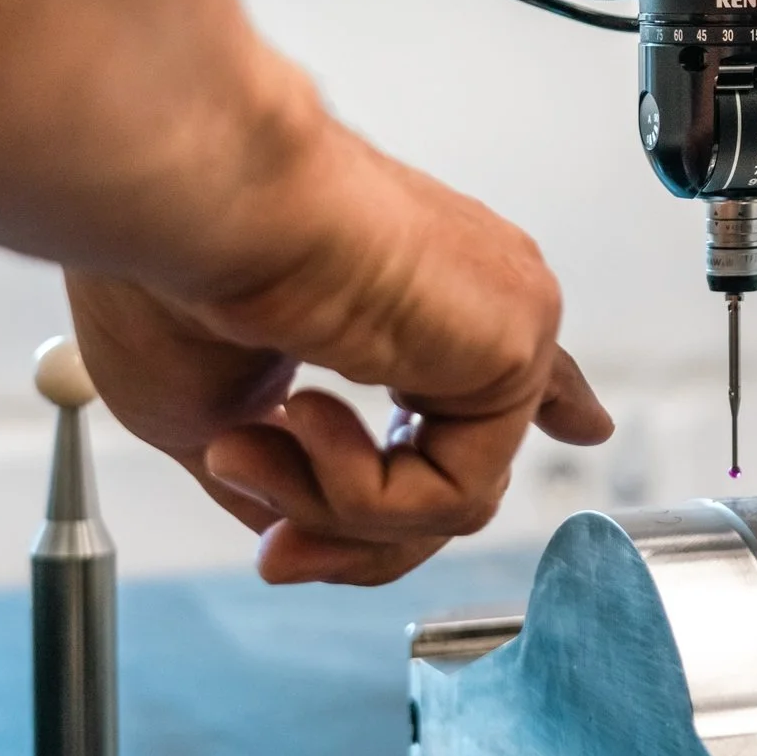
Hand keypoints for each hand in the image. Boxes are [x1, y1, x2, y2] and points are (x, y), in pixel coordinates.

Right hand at [66, 98, 611, 586]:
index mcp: (411, 293)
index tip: (586, 425)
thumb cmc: (170, 272)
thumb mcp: (212, 408)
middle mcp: (468, 297)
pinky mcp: (518, 343)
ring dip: (324, 507)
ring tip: (241, 450)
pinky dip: (359, 493)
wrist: (188, 200)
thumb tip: (299, 537)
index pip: (497, 366)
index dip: (545, 403)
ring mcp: (501, 316)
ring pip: (446, 503)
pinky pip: (454, 498)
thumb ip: (287, 471)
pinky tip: (302, 411)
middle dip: (349, 532)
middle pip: (457, 470)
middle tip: (272, 554)